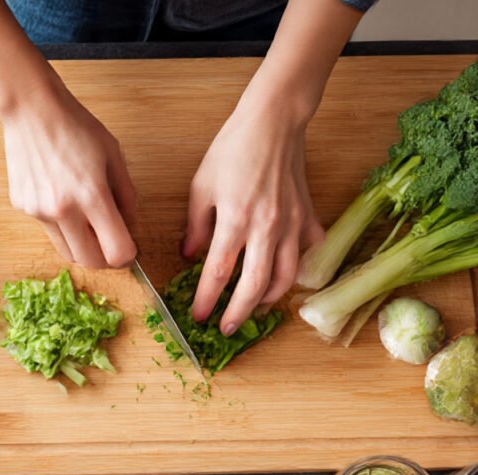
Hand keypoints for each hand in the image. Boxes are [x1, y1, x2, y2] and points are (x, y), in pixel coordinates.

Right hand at [1, 80, 136, 267]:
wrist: (31, 110)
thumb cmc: (75, 126)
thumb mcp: (113, 154)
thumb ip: (126, 194)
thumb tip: (130, 223)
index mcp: (92, 195)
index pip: (116, 251)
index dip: (127, 255)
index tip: (129, 249)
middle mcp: (63, 210)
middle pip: (89, 262)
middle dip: (104, 260)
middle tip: (109, 245)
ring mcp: (40, 212)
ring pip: (67, 252)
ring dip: (82, 247)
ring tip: (87, 224)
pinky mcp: (24, 209)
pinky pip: (48, 231)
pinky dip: (61, 226)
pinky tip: (60, 199)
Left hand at [182, 96, 324, 331]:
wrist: (273, 121)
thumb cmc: (233, 149)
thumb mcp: (201, 186)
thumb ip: (196, 226)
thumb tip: (190, 256)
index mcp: (235, 220)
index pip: (218, 273)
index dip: (207, 300)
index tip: (198, 316)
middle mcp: (266, 227)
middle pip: (254, 285)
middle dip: (238, 312)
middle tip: (226, 328)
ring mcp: (291, 224)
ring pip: (285, 276)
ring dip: (269, 300)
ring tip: (254, 309)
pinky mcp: (308, 216)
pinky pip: (307, 253)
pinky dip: (298, 270)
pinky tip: (284, 277)